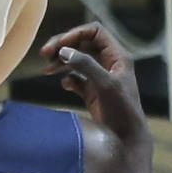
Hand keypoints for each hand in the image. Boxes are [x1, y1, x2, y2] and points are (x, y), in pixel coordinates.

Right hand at [39, 23, 147, 143]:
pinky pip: (75, 77)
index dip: (76, 34)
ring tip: (46, 70)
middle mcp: (109, 63)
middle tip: (44, 53)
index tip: (61, 45)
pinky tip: (65, 85)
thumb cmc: (122, 111)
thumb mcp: (105, 85)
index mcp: (117, 56)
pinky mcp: (93, 91)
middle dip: (62, 47)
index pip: (95, 32)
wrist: (127, 140)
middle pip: (81, 44)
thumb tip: (64, 51)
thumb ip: (86, 65)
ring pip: (76, 60)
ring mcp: (100, 77)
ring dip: (60, 62)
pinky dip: (67, 78)